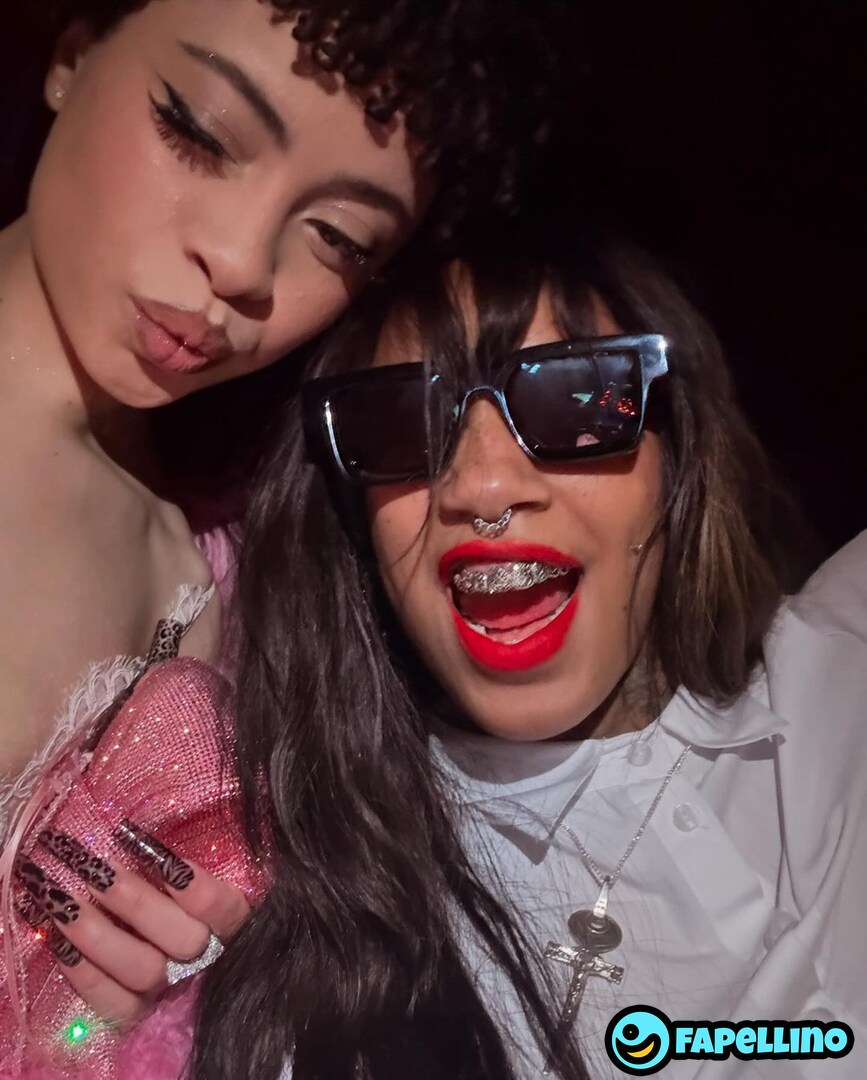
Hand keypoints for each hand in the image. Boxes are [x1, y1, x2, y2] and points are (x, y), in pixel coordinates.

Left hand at [16, 824, 249, 1024]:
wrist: (178, 975)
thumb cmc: (185, 904)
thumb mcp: (197, 879)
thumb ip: (183, 862)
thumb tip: (140, 829)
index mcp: (234, 927)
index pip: (221, 907)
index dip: (193, 882)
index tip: (154, 851)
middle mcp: (207, 964)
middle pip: (180, 939)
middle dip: (133, 900)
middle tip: (93, 864)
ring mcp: (171, 994)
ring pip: (141, 969)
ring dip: (97, 930)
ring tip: (58, 893)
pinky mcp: (138, 1017)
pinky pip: (111, 1001)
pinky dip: (83, 970)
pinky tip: (55, 934)